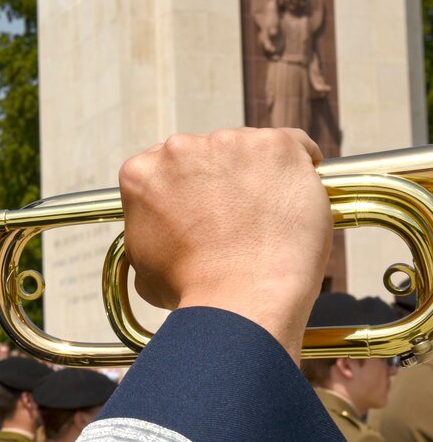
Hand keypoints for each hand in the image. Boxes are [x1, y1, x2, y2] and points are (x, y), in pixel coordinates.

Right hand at [119, 128, 331, 362]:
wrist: (240, 299)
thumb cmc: (193, 289)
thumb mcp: (143, 261)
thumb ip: (149, 229)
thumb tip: (163, 231)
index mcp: (142, 172)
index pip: (166, 168)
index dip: (186, 191)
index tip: (202, 210)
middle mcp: (178, 148)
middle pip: (205, 153)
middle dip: (219, 179)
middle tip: (236, 217)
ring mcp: (228, 143)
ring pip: (247, 149)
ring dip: (256, 174)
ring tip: (267, 216)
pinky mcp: (274, 146)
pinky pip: (294, 145)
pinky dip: (299, 166)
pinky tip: (296, 194)